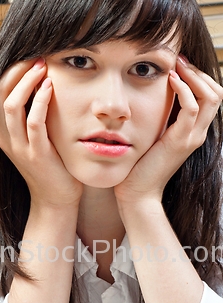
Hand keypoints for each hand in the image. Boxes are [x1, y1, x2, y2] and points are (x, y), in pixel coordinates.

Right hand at [0, 58, 82, 208]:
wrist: (55, 197)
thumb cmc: (49, 163)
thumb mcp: (32, 136)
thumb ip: (28, 113)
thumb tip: (36, 81)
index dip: (10, 71)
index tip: (29, 57)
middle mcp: (4, 138)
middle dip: (17, 70)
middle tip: (37, 57)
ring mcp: (18, 148)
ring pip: (12, 105)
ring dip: (27, 81)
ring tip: (44, 66)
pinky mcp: (36, 155)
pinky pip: (33, 122)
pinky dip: (41, 101)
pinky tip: (51, 87)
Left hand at [114, 56, 222, 206]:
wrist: (138, 193)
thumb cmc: (139, 167)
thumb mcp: (152, 136)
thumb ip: (159, 119)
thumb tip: (152, 96)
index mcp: (192, 131)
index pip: (210, 96)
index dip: (198, 76)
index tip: (178, 64)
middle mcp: (197, 133)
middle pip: (216, 92)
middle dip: (199, 71)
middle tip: (179, 59)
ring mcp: (192, 138)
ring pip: (211, 97)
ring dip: (194, 76)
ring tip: (177, 66)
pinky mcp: (180, 141)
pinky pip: (192, 108)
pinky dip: (184, 90)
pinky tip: (171, 80)